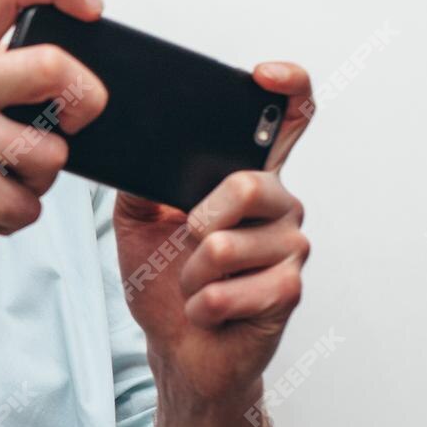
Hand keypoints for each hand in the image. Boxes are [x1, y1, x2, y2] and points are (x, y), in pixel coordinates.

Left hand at [112, 62, 314, 405]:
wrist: (179, 349)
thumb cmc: (164, 282)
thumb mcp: (136, 220)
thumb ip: (140, 180)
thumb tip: (135, 148)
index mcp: (249, 177)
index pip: (289, 119)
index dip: (288, 87)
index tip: (263, 76)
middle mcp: (280, 206)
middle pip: (251, 183)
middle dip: (201, 218)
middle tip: (187, 238)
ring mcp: (290, 248)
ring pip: (228, 245)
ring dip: (191, 274)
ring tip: (195, 283)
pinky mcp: (289, 291)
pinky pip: (231, 291)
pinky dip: (202, 306)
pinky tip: (207, 311)